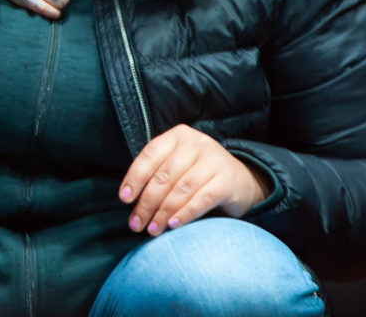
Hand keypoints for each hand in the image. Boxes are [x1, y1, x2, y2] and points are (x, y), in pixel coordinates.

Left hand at [120, 124, 270, 234]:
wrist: (242, 180)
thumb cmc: (199, 173)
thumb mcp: (178, 164)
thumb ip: (157, 173)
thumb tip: (129, 198)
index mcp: (178, 135)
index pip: (150, 154)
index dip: (135, 177)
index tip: (124, 199)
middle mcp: (196, 143)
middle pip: (164, 175)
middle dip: (147, 202)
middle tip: (136, 224)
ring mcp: (213, 160)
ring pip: (181, 188)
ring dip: (163, 212)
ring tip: (152, 230)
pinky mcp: (226, 180)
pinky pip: (201, 199)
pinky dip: (185, 213)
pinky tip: (173, 225)